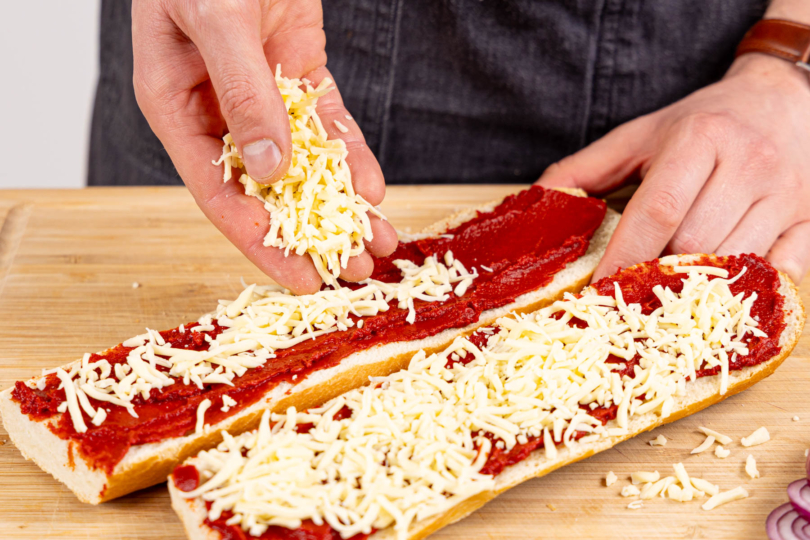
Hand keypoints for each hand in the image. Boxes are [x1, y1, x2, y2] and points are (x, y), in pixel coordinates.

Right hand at [132, 0, 396, 293]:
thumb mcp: (214, 20)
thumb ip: (241, 93)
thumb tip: (267, 170)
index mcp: (177, 106)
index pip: (219, 192)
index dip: (260, 240)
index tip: (299, 278)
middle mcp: (219, 110)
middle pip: (268, 190)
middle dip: (313, 234)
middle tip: (354, 274)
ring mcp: (263, 94)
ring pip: (306, 164)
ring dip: (343, 206)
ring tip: (379, 246)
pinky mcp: (298, 71)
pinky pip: (328, 123)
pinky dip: (352, 156)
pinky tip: (375, 189)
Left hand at [537, 54, 809, 283]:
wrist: (782, 99)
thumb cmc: (701, 122)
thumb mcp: (640, 135)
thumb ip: (585, 167)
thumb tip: (537, 199)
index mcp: (700, 138)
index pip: (658, 211)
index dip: (625, 256)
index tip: (598, 290)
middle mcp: (749, 163)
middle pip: (694, 244)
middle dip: (656, 274)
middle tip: (628, 294)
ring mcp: (787, 193)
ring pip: (733, 261)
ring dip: (695, 285)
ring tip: (666, 293)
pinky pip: (784, 269)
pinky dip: (749, 288)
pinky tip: (720, 290)